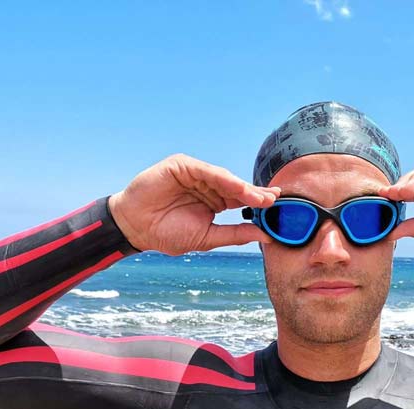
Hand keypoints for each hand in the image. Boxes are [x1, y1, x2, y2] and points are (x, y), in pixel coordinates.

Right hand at [108, 153, 281, 254]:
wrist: (136, 229)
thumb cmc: (167, 234)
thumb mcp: (207, 237)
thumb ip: (235, 234)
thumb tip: (265, 235)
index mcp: (214, 202)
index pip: (241, 200)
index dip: (258, 203)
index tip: (277, 208)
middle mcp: (207, 186)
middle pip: (237, 187)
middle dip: (255, 193)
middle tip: (274, 199)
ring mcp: (195, 174)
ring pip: (224, 178)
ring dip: (242, 187)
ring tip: (259, 197)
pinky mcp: (181, 166)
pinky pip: (205, 170)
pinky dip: (221, 178)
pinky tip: (236, 186)